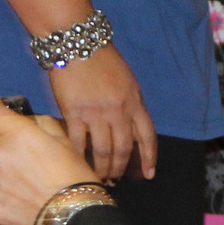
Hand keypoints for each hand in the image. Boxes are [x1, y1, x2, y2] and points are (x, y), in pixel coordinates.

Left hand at [0, 94, 97, 224]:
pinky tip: (25, 202)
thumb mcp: (67, 142)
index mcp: (18, 134)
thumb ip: (42, 125)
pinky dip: (5, 195)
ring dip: (6, 170)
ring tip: (30, 185)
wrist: (75, 218)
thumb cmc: (76, 176)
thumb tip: (28, 123)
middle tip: (23, 153)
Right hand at [47, 47, 157, 180]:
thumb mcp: (127, 81)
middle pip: (123, 148)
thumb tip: (129, 127)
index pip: (147, 136)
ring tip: (98, 177)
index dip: (149, 157)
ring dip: (101, 168)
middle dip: (120, 168)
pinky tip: (77, 166)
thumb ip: (129, 104)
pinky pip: (78, 143)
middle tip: (114, 180)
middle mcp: (119, 111)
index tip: (149, 174)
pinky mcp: (74, 113)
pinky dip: (79, 157)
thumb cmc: (103, 60)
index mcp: (135, 102)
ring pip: (103, 151)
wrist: (78, 44)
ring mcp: (97, 114)